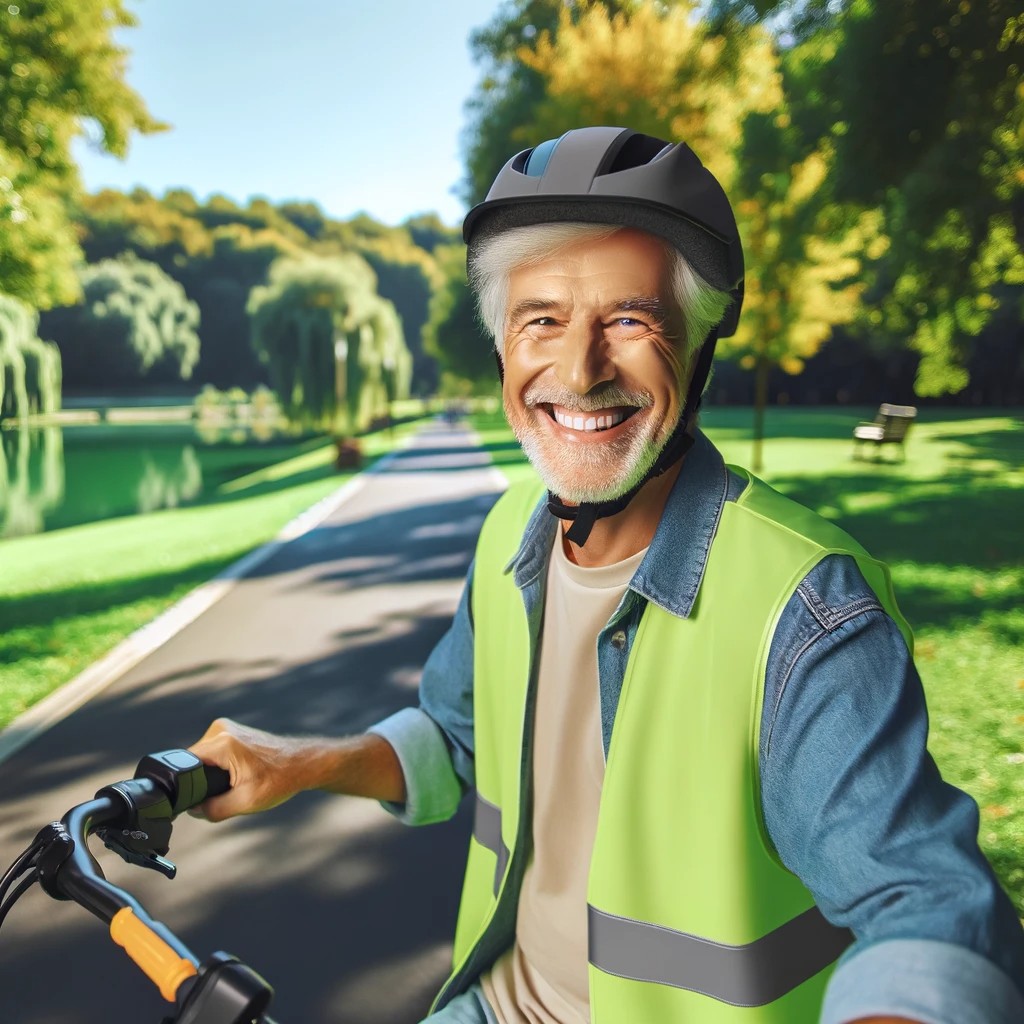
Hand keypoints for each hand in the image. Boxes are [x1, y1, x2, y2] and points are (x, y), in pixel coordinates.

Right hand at [188, 717, 311, 821]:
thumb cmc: (280, 779)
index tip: (201, 798)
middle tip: (226, 792)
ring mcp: (227, 728)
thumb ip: (214, 809)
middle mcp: (221, 729)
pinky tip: (237, 775)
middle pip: (193, 762)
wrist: (303, 763)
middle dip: (202, 781)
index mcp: (222, 743)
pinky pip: (213, 753)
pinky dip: (220, 767)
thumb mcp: (246, 801)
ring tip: (235, 783)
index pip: (184, 764)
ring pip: (203, 759)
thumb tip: (194, 810)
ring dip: (211, 775)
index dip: (186, 785)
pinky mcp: (232, 732)